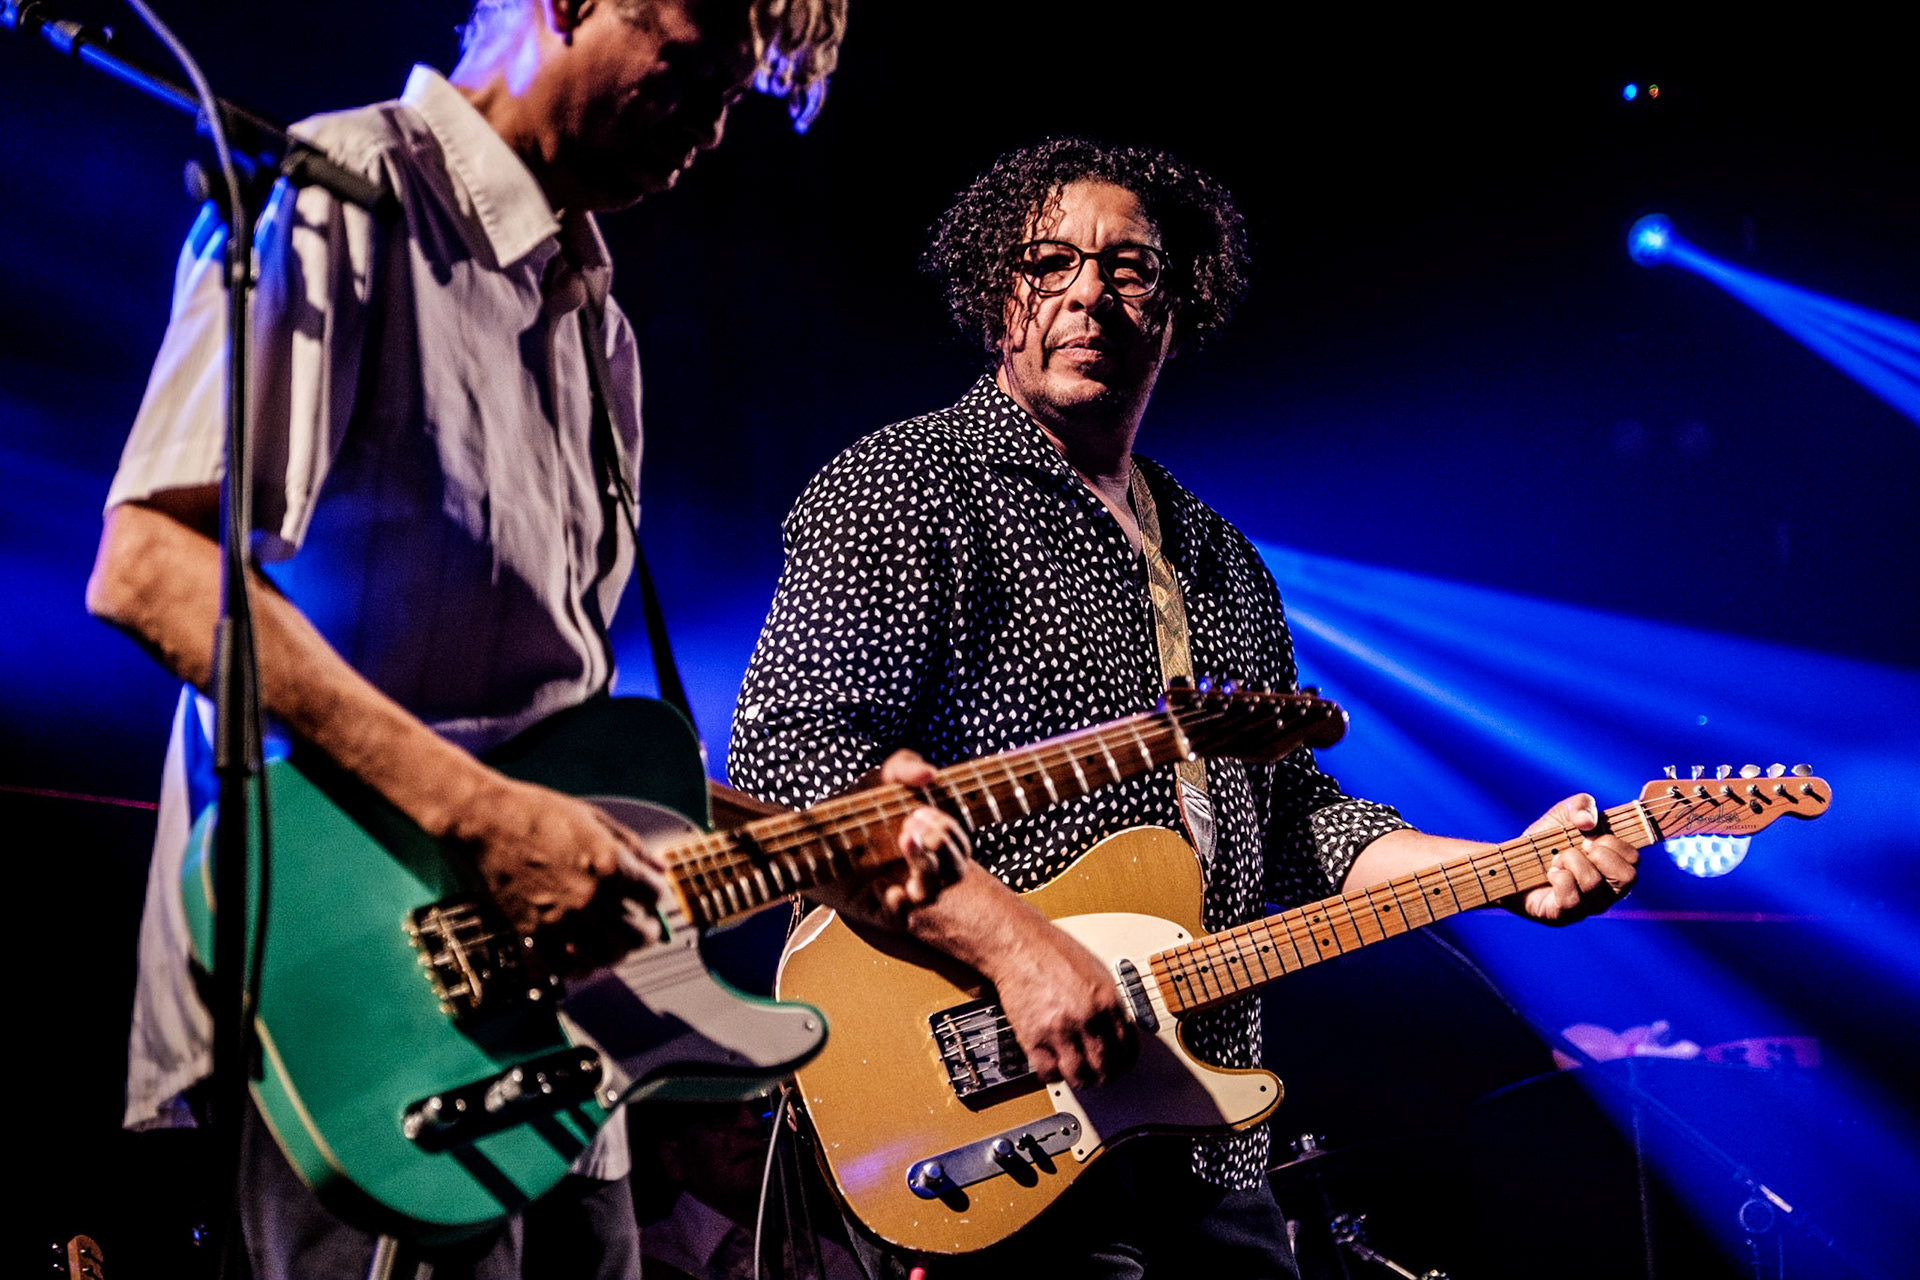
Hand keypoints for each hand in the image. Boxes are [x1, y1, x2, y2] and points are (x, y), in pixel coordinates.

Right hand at [456, 773, 670, 973]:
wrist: (486, 822)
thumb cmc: (536, 813)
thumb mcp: (595, 819)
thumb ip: (633, 846)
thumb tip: (659, 867)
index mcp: (611, 865)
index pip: (653, 896)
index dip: (654, 896)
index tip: (649, 897)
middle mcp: (592, 897)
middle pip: (636, 933)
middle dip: (645, 932)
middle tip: (642, 928)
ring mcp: (563, 918)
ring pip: (607, 956)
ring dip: (618, 954)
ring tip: (617, 947)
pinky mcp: (534, 932)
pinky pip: (566, 966)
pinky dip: (581, 968)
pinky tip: (583, 959)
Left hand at [808, 749, 970, 928]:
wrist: (813, 835)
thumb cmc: (856, 808)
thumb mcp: (880, 780)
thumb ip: (905, 767)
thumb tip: (930, 774)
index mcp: (931, 843)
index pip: (959, 845)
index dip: (950, 830)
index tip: (921, 811)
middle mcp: (924, 870)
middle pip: (955, 869)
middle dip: (941, 844)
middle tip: (910, 822)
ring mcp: (904, 892)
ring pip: (932, 892)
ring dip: (925, 866)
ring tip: (905, 839)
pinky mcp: (880, 910)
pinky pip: (899, 915)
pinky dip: (898, 902)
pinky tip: (885, 886)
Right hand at [992, 917, 1138, 1088]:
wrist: (1019, 945)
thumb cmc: (1053, 953)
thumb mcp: (1096, 972)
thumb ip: (1108, 1002)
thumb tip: (1117, 1028)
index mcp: (1107, 1000)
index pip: (1128, 1047)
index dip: (1125, 1061)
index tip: (1120, 1064)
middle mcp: (1087, 1017)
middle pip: (1106, 1066)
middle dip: (1105, 1075)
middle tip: (1100, 1075)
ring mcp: (1060, 1029)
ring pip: (1079, 1076)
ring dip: (1081, 1081)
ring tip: (1078, 1076)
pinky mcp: (1033, 1038)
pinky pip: (1048, 1072)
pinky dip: (1053, 1075)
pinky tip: (1054, 1067)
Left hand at [1510, 793, 1638, 924]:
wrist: (1512, 862)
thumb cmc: (1546, 841)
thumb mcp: (1564, 813)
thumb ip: (1582, 805)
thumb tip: (1587, 822)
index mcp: (1615, 868)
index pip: (1634, 859)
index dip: (1613, 843)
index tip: (1589, 837)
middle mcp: (1608, 892)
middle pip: (1627, 877)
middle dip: (1598, 854)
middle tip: (1577, 849)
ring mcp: (1588, 907)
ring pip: (1594, 883)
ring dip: (1570, 861)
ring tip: (1556, 860)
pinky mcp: (1564, 916)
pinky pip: (1571, 900)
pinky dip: (1559, 879)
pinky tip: (1551, 873)